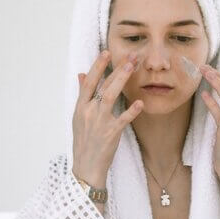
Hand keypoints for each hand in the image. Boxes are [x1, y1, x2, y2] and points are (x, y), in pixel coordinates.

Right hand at [72, 51, 144, 187]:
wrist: (86, 166)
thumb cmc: (84, 141)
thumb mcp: (78, 117)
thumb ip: (83, 95)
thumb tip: (82, 75)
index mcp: (80, 107)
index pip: (89, 82)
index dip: (98, 66)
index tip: (106, 52)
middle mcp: (88, 112)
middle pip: (103, 85)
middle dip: (117, 69)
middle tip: (130, 56)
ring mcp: (99, 122)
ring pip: (110, 96)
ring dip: (121, 80)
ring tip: (132, 67)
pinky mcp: (110, 134)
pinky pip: (123, 119)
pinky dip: (132, 111)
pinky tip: (140, 102)